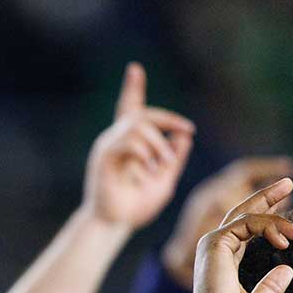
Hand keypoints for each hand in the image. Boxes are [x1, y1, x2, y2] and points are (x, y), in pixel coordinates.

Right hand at [81, 63, 194, 229]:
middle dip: (168, 118)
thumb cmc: (136, 204)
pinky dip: (146, 153)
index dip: (132, 88)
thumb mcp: (165, 179)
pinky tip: (150, 170)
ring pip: (138, 126)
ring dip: (158, 143)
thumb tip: (184, 134)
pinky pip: (129, 142)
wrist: (116, 224)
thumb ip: (175, 157)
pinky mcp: (104, 156)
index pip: (129, 108)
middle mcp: (115, 139)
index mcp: (129, 143)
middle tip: (188, 130)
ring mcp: (108, 146)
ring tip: (164, 164)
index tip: (134, 69)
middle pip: (140, 112)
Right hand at [191, 178, 292, 292]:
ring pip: (250, 215)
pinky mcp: (216, 240)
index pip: (246, 228)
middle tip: (289, 181)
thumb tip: (288, 270)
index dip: (268, 215)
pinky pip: (248, 223)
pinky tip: (285, 241)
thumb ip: (271, 287)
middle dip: (267, 196)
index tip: (288, 206)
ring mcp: (214, 241)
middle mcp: (216, 246)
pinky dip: (269, 227)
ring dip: (279, 220)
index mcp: (224, 259)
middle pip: (243, 211)